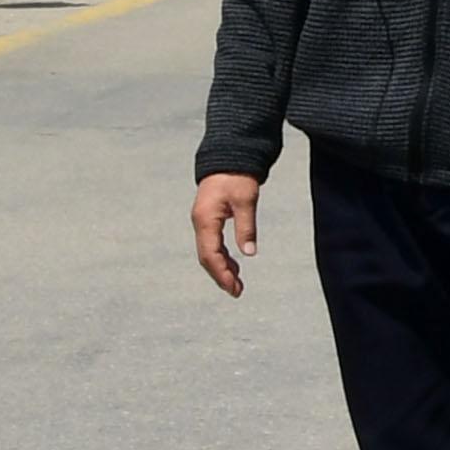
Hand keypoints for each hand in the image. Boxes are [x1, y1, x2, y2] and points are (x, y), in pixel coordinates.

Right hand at [192, 173, 261, 297]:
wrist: (228, 157)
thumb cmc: (237, 177)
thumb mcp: (246, 201)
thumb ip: (246, 227)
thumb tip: (249, 253)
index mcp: (205, 220)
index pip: (210, 254)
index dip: (221, 273)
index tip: (234, 288)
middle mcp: (200, 223)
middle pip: (207, 257)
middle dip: (220, 276)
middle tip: (237, 292)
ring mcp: (203, 221)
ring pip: (209, 252)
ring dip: (222, 268)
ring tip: (237, 284)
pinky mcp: (209, 219)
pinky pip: (212, 243)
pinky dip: (222, 257)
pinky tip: (234, 265)